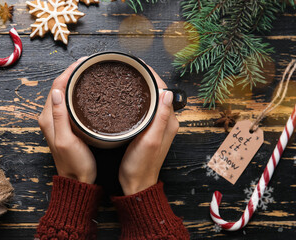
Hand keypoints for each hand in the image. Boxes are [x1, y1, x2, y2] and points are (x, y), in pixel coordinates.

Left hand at [38, 57, 95, 183]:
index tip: (83, 63)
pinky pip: (69, 103)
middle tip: (89, 65)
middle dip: (72, 73)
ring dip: (74, 82)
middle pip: (59, 87)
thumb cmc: (75, 164)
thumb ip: (60, 116)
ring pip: (64, 94)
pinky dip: (77, 93)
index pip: (56, 86)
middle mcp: (49, 117)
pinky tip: (87, 91)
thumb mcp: (67, 140)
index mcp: (48, 118)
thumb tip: (58, 91)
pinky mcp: (65, 126)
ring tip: (89, 73)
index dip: (68, 72)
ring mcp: (57, 122)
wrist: (77, 181)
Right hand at [118, 67, 178, 194]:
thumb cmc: (141, 165)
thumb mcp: (151, 140)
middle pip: (158, 93)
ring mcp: (157, 126)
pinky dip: (138, 100)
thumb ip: (161, 117)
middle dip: (146, 79)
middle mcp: (165, 122)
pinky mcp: (148, 130)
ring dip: (142, 89)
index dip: (152, 76)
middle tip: (130, 69)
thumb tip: (167, 92)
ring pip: (151, 100)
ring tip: (128, 78)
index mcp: (169, 122)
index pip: (164, 91)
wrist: (136, 184)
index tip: (139, 66)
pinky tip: (126, 98)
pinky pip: (145, 109)